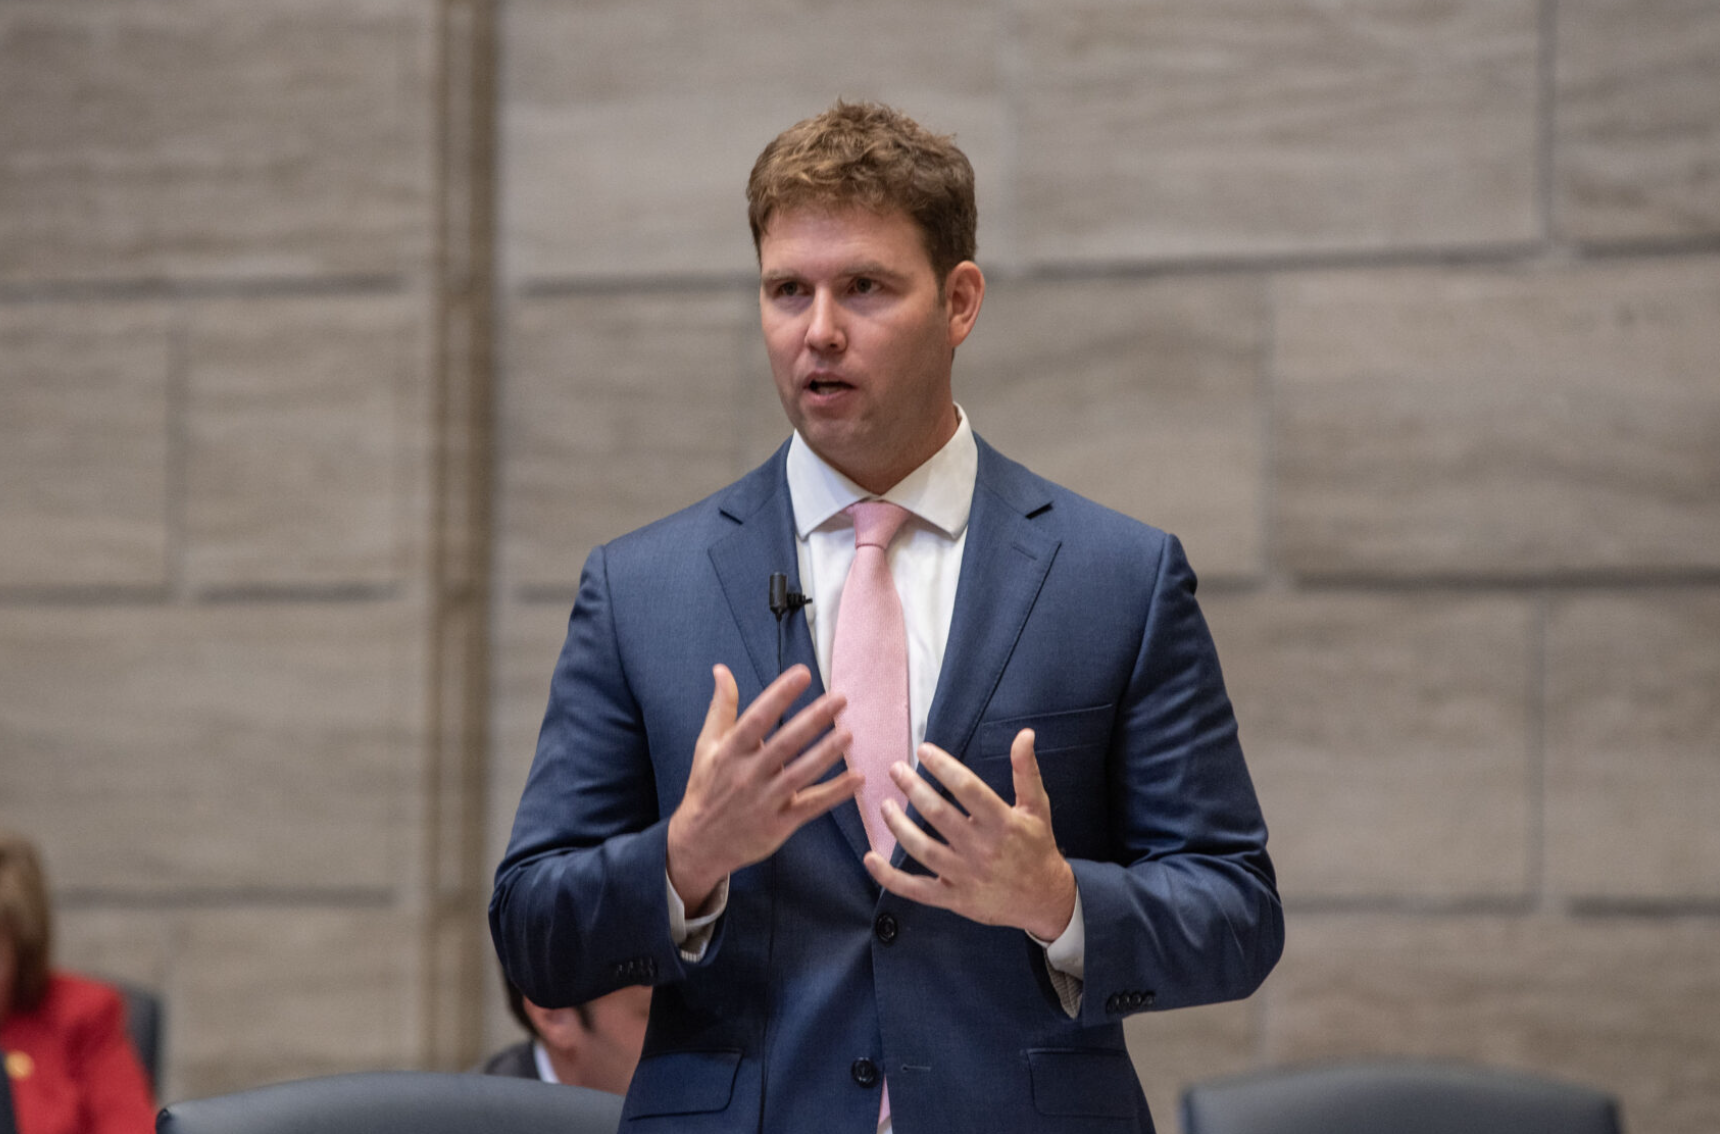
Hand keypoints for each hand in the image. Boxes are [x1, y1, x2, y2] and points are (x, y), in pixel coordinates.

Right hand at [667, 664, 856, 912]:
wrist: (699, 844)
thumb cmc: (706, 788)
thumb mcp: (706, 746)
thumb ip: (721, 708)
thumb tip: (722, 669)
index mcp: (730, 752)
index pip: (757, 718)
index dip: (779, 695)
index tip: (802, 674)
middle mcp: (747, 775)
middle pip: (785, 744)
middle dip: (813, 719)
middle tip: (840, 699)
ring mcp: (764, 801)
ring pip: (800, 774)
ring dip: (827, 753)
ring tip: (849, 733)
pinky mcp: (779, 824)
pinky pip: (811, 806)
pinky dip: (835, 793)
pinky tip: (858, 777)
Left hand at [863, 729, 1076, 940]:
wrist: (1045, 900)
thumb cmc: (1037, 847)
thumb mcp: (1037, 808)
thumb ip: (1026, 771)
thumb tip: (1024, 735)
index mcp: (1003, 823)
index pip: (968, 789)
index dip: (943, 767)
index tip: (923, 750)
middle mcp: (982, 849)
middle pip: (939, 815)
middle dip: (913, 788)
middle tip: (896, 769)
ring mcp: (966, 876)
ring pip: (923, 849)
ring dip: (898, 825)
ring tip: (885, 804)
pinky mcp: (954, 898)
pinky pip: (916, 889)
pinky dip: (890, 877)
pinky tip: (870, 858)